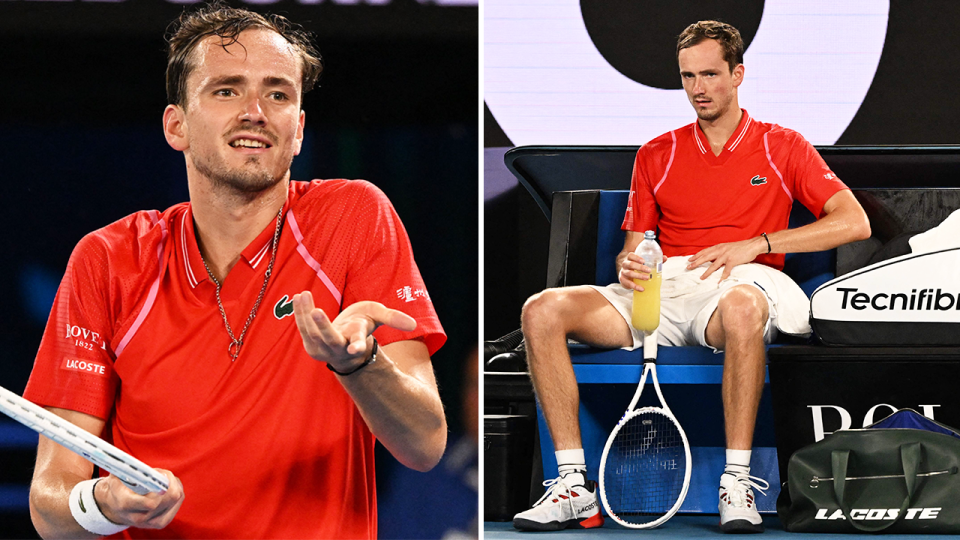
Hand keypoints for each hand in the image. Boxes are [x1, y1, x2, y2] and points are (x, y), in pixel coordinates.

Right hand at [95, 470, 183, 529]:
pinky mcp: (162, 522)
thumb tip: (136, 463)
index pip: (150, 502)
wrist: (115, 508)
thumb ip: (127, 470)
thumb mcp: (116, 477)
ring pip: (176, 498)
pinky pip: (178, 501)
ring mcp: (152, 522)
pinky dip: (177, 489)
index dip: (161, 488)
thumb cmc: (118, 488)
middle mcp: (140, 517)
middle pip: (169, 498)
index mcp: (126, 506)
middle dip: (170, 480)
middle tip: (162, 472)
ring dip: (174, 483)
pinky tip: (168, 485)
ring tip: (163, 477)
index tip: (162, 475)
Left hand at [292, 291, 416, 371]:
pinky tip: (299, 298)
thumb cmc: (362, 325)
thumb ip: (393, 318)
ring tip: (304, 295)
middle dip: (323, 327)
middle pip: (330, 339)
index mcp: (357, 342)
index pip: (358, 345)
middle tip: (317, 312)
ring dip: (306, 313)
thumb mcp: (378, 317)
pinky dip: (300, 313)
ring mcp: (323, 349)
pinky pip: (303, 329)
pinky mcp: (310, 345)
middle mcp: (339, 348)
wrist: (343, 339)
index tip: (356, 349)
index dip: (358, 346)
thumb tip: (414, 324)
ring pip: (312, 333)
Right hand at [618, 252, 655, 291]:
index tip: (644, 261)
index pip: (630, 255)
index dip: (636, 257)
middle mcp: (625, 265)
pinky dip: (635, 286)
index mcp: (630, 259)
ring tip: (647, 278)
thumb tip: (665, 258)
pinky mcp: (623, 280)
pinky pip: (628, 283)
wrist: (627, 277)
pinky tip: (641, 288)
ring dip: (638, 276)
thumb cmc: (637, 268)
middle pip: (630, 264)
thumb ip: (654, 261)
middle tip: (649, 270)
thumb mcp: (644, 264)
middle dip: (640, 267)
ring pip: (629, 273)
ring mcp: (623, 272)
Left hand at [686, 237, 765, 279]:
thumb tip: (712, 258)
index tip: (689, 259)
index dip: (696, 255)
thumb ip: (720, 252)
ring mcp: (726, 255)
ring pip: (714, 265)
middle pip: (705, 257)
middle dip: (696, 263)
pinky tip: (719, 281)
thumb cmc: (740, 247)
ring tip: (701, 277)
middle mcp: (721, 250)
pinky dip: (723, 276)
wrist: (752, 245)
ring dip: (707, 272)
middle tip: (688, 267)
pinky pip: (726, 270)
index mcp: (719, 247)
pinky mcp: (732, 260)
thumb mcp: (727, 247)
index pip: (705, 251)